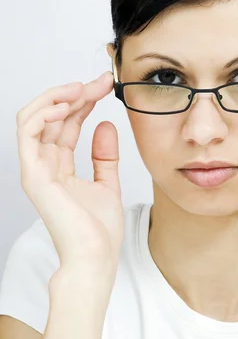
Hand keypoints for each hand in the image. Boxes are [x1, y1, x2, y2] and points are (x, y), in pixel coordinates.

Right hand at [16, 71, 123, 280]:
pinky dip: (44, 113)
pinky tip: (68, 105)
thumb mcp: (107, 182)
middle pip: (53, 117)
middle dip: (77, 94)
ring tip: (81, 88)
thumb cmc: (99, 230)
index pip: (67, 124)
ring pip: (34, 118)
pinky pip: (28, 132)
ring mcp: (36, 169)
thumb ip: (103, 155)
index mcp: (60, 167)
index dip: (84, 101)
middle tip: (100, 81)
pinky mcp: (33, 174)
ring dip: (56, 97)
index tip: (106, 86)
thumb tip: (104, 124)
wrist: (96, 257)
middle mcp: (45, 165)